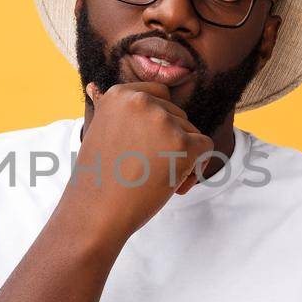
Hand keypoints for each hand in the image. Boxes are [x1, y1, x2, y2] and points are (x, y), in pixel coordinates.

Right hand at [62, 81, 215, 243]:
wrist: (96, 213)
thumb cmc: (97, 179)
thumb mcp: (97, 132)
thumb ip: (109, 111)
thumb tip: (95, 88)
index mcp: (119, 95)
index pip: (160, 95)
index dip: (158, 124)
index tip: (143, 147)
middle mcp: (142, 102)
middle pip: (178, 115)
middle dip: (172, 142)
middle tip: (150, 170)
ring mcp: (163, 122)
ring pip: (192, 132)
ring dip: (184, 157)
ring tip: (159, 180)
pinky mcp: (183, 144)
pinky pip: (206, 147)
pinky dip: (196, 166)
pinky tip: (175, 184)